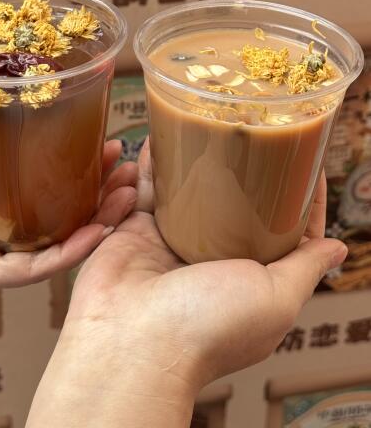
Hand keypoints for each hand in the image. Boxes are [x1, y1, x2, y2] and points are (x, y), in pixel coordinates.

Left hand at [0, 118, 136, 289]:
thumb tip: (25, 89)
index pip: (52, 184)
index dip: (85, 167)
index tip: (112, 142)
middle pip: (63, 214)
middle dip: (102, 193)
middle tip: (132, 171)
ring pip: (58, 242)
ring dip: (98, 221)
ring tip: (129, 195)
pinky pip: (33, 268)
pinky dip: (69, 251)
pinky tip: (97, 230)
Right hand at [67, 138, 347, 386]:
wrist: (130, 340)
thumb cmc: (205, 328)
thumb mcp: (275, 298)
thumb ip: (304, 268)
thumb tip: (338, 249)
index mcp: (249, 279)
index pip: (282, 231)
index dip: (296, 198)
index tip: (304, 164)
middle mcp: (210, 260)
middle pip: (231, 206)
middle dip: (240, 173)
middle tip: (247, 135)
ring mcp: (171, 244)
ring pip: (187, 194)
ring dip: (194, 164)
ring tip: (203, 129)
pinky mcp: (135, 233)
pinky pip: (147, 191)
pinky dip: (152, 166)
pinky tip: (161, 140)